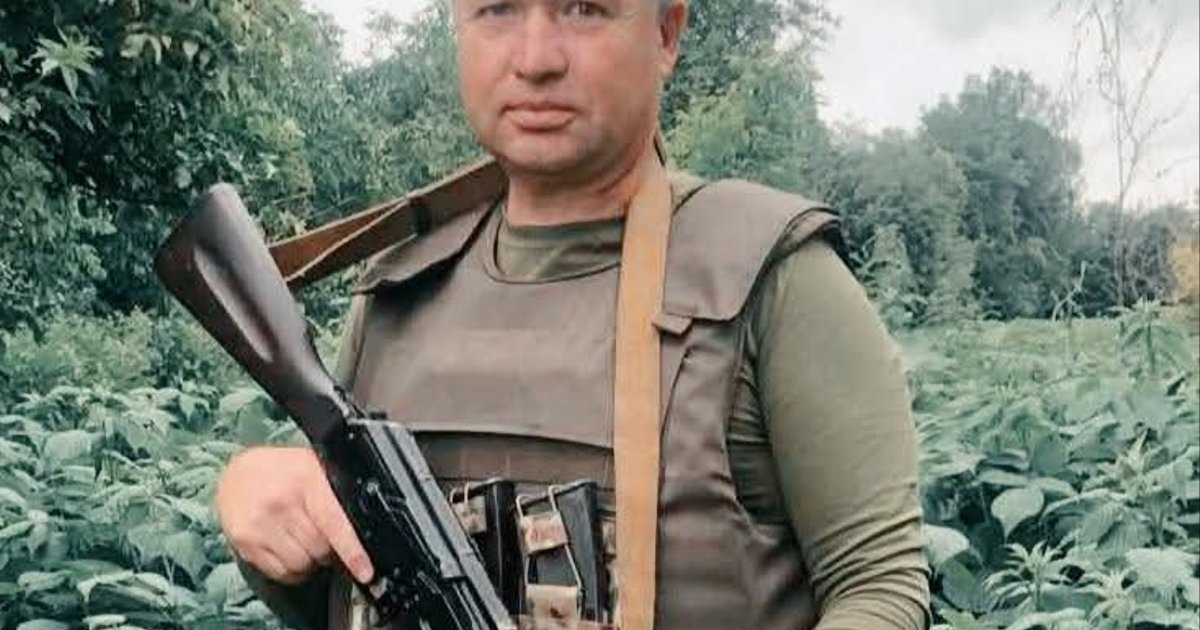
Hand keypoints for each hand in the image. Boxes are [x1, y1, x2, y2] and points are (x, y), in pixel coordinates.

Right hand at [215, 446, 373, 584]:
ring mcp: (260, 524)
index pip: (334, 523)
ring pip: (302, 564)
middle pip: (321, 548)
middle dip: (329, 550)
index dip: (352, 552)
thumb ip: (336, 493)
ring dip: (310, 561)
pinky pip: (281, 572)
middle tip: (324, 537)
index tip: (365, 571)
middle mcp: (281, 502)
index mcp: (306, 479)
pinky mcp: (245, 542)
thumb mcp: (313, 468)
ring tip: (304, 542)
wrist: (237, 473)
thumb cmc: (282, 471)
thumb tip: (362, 525)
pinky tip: (290, 551)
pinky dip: (292, 570)